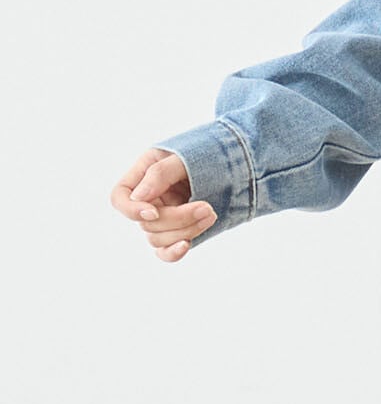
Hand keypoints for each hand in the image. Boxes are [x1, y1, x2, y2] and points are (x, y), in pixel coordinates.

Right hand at [110, 148, 217, 262]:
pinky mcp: (179, 229)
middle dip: (176, 219)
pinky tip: (186, 246)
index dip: (132, 210)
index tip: (154, 212)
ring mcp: (163, 216)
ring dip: (185, 231)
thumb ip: (161, 172)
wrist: (238, 160)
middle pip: (146, 222)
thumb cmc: (209, 150)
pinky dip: (173, 252)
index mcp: (144, 174)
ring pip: (158, 238)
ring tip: (211, 214)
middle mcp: (150, 198)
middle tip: (206, 208)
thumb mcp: (185, 155)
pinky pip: (166, 250)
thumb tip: (139, 197)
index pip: (120, 197)